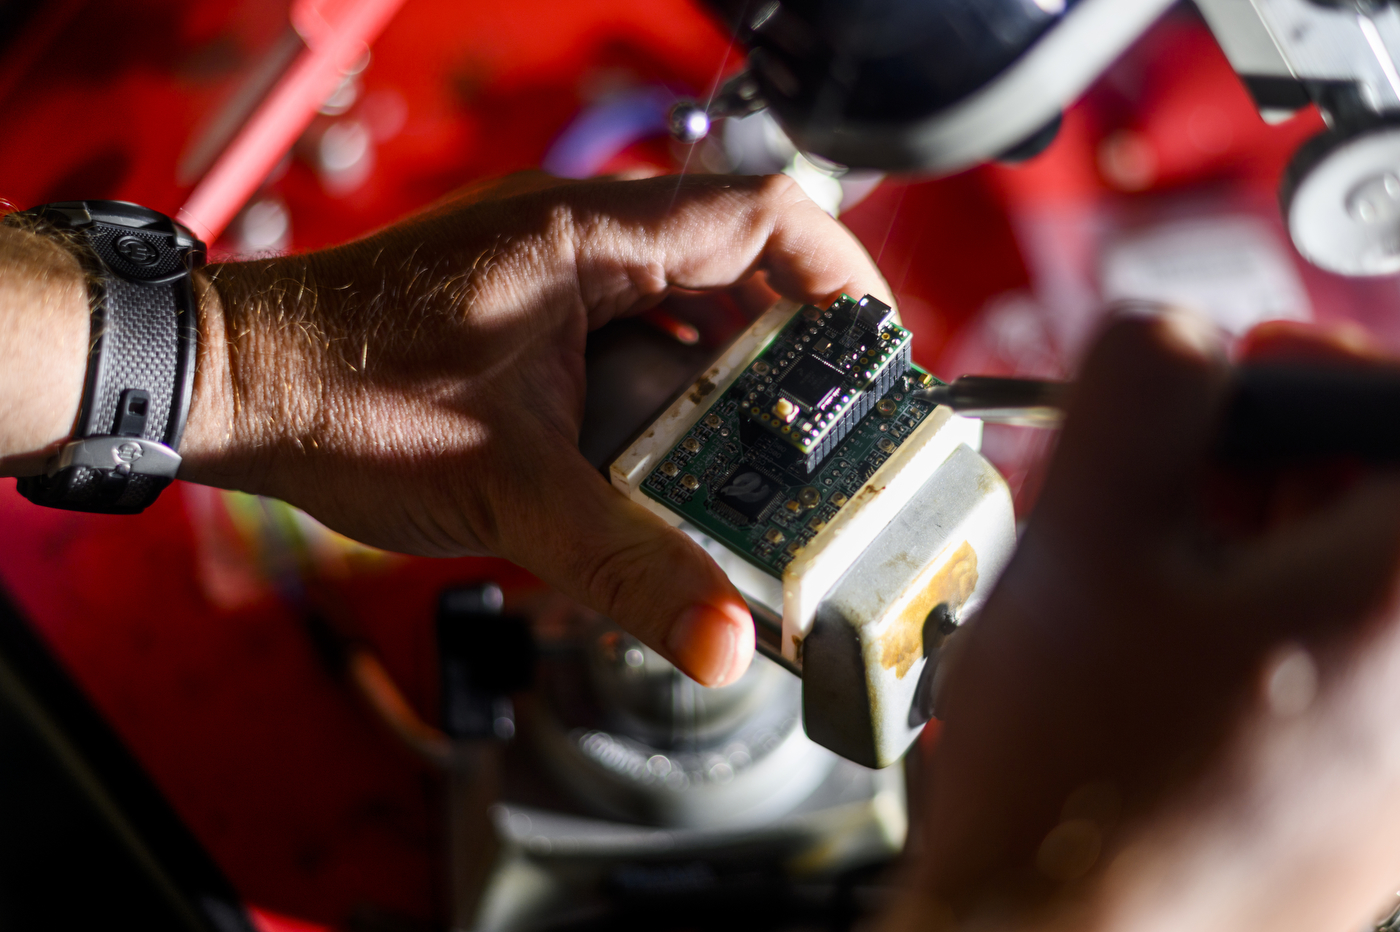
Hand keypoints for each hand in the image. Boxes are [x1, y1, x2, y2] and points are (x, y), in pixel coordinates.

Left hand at [179, 173, 889, 686]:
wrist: (233, 383)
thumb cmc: (340, 399)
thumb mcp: (507, 492)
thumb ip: (627, 566)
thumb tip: (729, 641)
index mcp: (587, 238)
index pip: (764, 216)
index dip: (842, 281)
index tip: (879, 356)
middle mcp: (576, 233)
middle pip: (738, 264)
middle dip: (795, 348)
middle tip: (832, 431)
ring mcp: (550, 266)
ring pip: (685, 301)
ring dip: (731, 373)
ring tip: (766, 457)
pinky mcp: (526, 306)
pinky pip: (633, 329)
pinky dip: (672, 385)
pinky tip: (675, 457)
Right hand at [886, 311, 1399, 931]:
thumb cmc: (1081, 784)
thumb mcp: (1085, 539)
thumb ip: (1141, 391)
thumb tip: (1173, 335)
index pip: (1398, 409)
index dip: (1310, 373)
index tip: (1237, 374)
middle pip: (1377, 496)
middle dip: (1257, 461)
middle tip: (1154, 479)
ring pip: (1346, 580)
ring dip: (1242, 540)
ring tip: (1128, 572)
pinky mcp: (1363, 799)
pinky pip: (1328, 661)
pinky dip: (1247, 620)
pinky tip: (1146, 648)